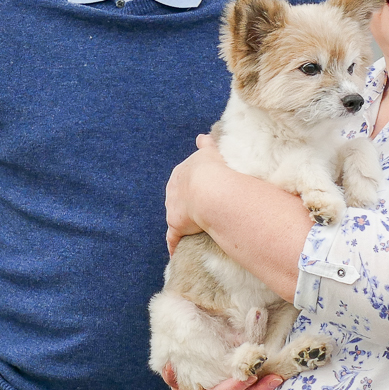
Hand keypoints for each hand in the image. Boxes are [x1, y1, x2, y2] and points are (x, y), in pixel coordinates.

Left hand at [165, 134, 227, 254]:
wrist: (210, 189)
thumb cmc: (215, 169)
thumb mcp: (211, 152)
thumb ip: (206, 145)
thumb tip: (201, 137)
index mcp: (181, 172)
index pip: (183, 179)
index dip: (190, 185)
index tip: (196, 190)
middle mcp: (173, 190)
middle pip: (177, 198)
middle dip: (184, 204)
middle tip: (197, 211)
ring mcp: (173, 208)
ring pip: (175, 217)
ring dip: (181, 224)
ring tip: (190, 231)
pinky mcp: (176, 225)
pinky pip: (173, 238)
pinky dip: (174, 245)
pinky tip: (174, 253)